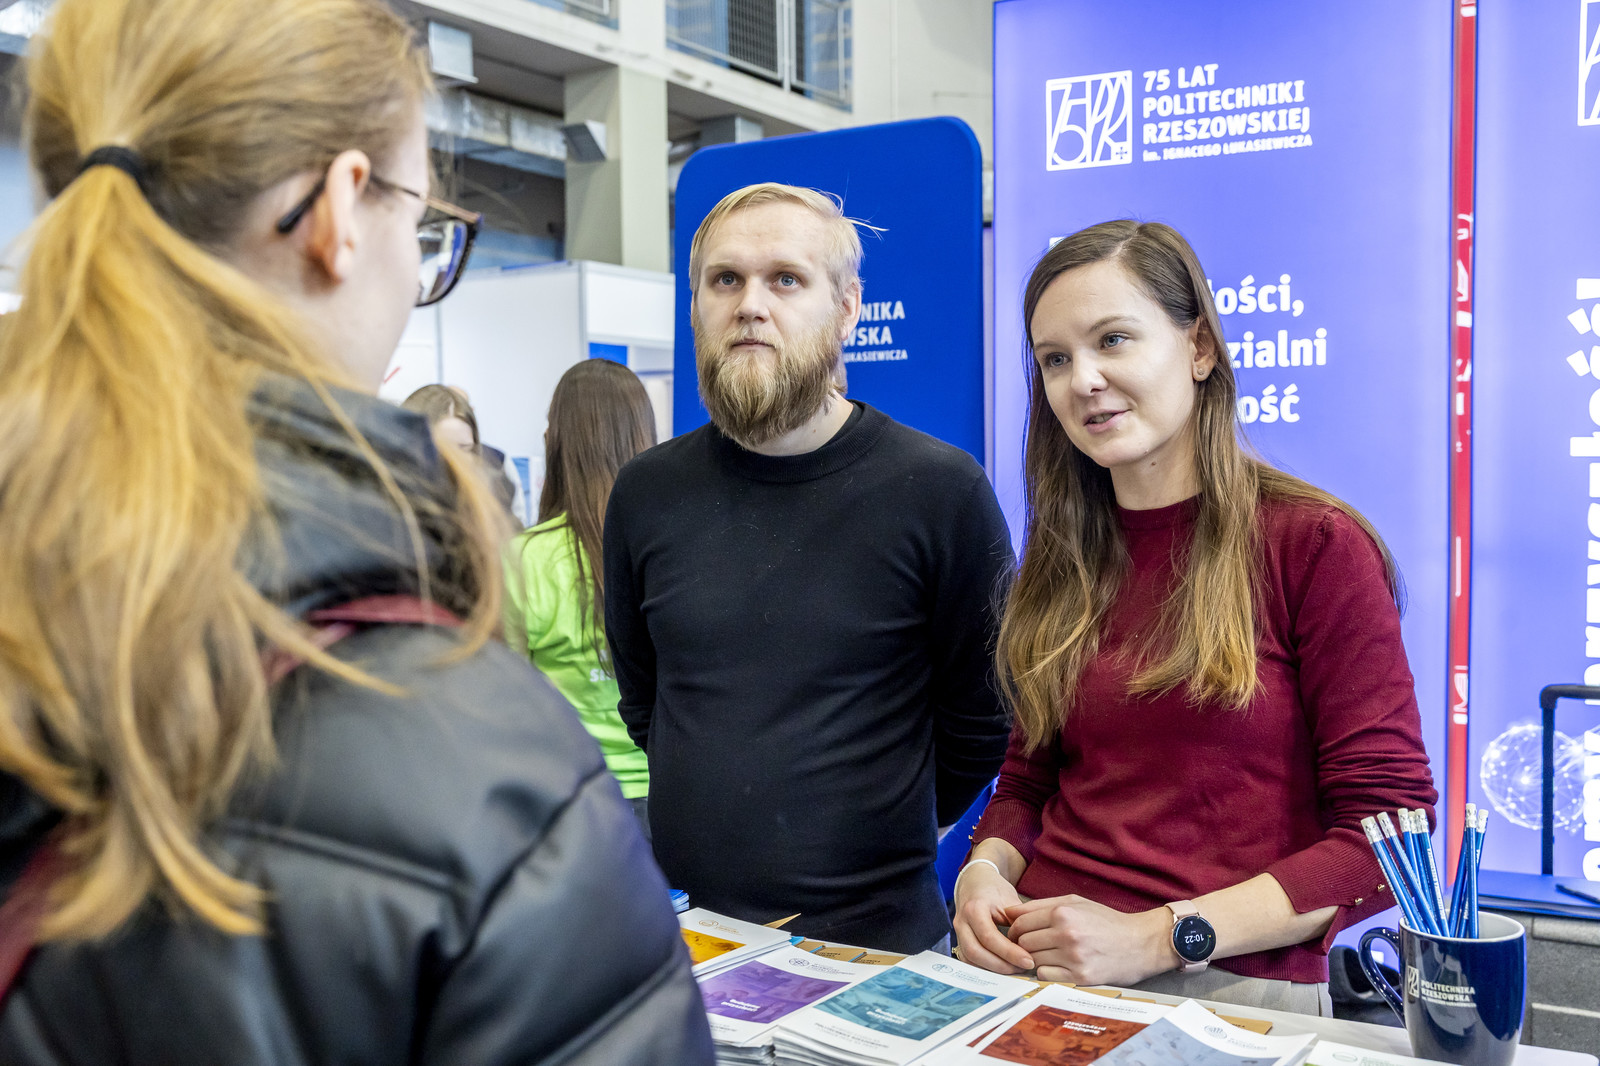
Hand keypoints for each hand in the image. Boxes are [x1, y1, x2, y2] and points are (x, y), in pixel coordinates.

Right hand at [952, 863, 1031, 973]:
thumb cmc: (994, 889)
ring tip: (1015, 969)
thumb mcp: (1010, 900)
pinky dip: (986, 967)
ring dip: (993, 969)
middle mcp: (962, 922)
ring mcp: (958, 932)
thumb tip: (1032, 947)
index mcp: (974, 908)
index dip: (1009, 953)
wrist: (975, 881)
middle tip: (1022, 968)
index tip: (1028, 960)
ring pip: (970, 959)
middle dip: (1001, 965)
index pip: (990, 937)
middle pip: (976, 952)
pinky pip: (969, 960)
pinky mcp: (960, 940)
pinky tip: (1003, 966)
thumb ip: (1019, 922)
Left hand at [1003, 896, 1174, 986]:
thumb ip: (1041, 905)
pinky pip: (1045, 976)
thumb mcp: (1076, 902)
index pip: (1020, 923)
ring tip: (1048, 954)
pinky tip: (1058, 965)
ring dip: (1035, 959)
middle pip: (1023, 943)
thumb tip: (1009, 912)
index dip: (1013, 929)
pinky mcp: (1081, 977)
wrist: (1140, 943)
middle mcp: (1066, 934)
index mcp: (1063, 913)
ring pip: (1033, 960)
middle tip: (1032, 945)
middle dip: (1022, 945)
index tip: (1017, 934)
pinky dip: (1047, 971)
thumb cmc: (1106, 921)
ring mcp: (1073, 957)